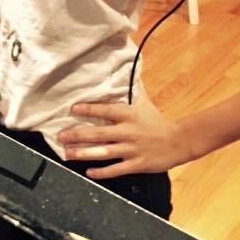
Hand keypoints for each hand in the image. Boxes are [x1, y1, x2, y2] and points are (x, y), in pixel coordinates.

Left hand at [57, 97, 187, 177]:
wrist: (178, 141)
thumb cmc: (156, 120)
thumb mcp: (143, 102)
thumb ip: (131, 89)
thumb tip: (124, 67)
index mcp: (129, 114)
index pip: (106, 110)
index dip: (89, 109)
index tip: (73, 109)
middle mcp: (128, 132)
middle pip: (100, 134)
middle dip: (78, 135)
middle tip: (61, 136)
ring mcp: (131, 149)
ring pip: (104, 153)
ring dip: (84, 154)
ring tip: (68, 154)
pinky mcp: (136, 164)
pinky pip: (116, 169)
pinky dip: (102, 172)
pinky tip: (89, 172)